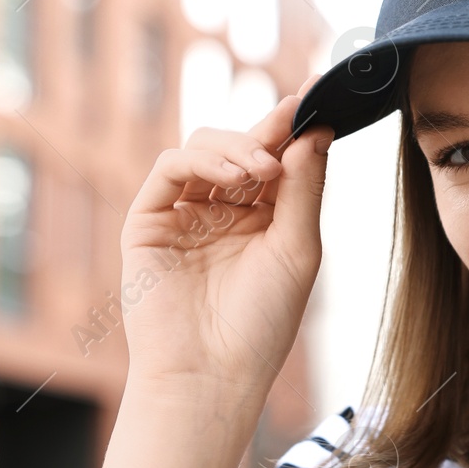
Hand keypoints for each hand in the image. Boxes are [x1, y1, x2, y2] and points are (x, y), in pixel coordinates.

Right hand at [117, 83, 334, 392]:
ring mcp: (184, 214)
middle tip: (295, 116)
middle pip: (241, 146)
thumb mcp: (299, 249)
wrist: (212, 373)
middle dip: (268, 129)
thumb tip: (314, 131)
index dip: (294, 127)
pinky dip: (203, 160)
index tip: (319, 94)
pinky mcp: (149, 221)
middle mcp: (223, 212)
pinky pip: (171, 168)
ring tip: (263, 169)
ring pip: (204, 147)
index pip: (277, 159)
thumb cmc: (262, 324)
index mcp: (264, 219)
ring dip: (238, 146)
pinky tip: (235, 176)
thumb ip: (304, 188)